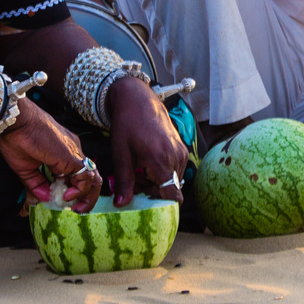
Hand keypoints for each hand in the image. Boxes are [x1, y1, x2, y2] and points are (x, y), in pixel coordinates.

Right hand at [0, 98, 100, 211]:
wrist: (14, 121)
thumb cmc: (16, 138)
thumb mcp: (26, 168)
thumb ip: (37, 184)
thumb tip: (45, 198)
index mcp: (63, 152)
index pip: (77, 174)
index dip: (72, 190)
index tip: (59, 200)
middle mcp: (73, 151)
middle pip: (90, 177)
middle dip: (85, 197)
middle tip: (74, 209)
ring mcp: (74, 153)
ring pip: (93, 178)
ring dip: (87, 197)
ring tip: (74, 207)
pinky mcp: (72, 156)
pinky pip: (86, 177)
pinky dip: (80, 191)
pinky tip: (66, 196)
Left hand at [106, 78, 190, 206]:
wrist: (137, 99)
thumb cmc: (127, 124)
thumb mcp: (121, 153)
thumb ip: (124, 181)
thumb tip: (121, 204)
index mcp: (161, 160)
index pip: (172, 195)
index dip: (159, 204)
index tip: (144, 200)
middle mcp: (176, 157)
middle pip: (169, 190)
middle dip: (152, 190)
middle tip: (134, 178)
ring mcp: (181, 152)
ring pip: (172, 181)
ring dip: (156, 181)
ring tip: (139, 168)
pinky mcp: (182, 148)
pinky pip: (175, 170)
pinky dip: (161, 171)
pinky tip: (147, 162)